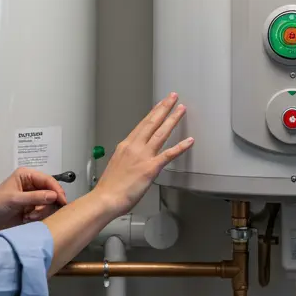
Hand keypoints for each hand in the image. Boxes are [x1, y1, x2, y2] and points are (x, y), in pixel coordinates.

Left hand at [0, 168, 67, 235]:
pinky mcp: (31, 210)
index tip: (62, 202)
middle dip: (46, 204)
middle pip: (51, 192)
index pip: (48, 180)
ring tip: (28, 218)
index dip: (57, 190)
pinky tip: (26, 220)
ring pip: (48, 204)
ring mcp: (32, 198)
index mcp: (26, 176)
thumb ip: (35, 197)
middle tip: (35, 213)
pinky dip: (38, 217)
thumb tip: (55, 196)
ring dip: (41, 212)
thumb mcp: (14, 200)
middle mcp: (31, 185)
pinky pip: (43, 213)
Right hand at [91, 93, 192, 214]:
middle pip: (152, 122)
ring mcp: (143, 156)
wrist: (105, 199)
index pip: (142, 124)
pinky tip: (189, 141)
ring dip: (172, 120)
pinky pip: (169, 154)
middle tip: (173, 97)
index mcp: (125, 146)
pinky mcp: (151, 167)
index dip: (153, 113)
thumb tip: (135, 159)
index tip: (159, 105)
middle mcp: (134, 147)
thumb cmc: (110, 187)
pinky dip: (180, 146)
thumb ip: (128, 158)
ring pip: (161, 133)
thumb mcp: (117, 165)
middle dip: (164, 108)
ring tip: (181, 109)